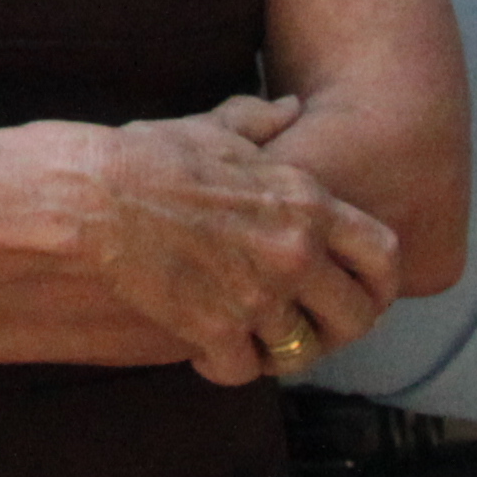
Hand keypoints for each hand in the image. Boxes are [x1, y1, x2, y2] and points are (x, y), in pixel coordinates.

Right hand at [80, 96, 400, 384]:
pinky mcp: (217, 330)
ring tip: (253, 338)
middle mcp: (295, 253)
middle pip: (356, 317)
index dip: (380, 282)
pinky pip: (246, 370)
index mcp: (306, 202)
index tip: (361, 290)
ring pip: (301, 351)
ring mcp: (259, 296)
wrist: (93, 197)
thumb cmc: (149, 156)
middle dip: (337, 330)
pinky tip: (209, 349)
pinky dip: (228, 365)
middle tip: (307, 327)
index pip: (383, 255)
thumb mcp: (214, 129)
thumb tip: (294, 106)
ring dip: (278, 349)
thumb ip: (261, 122)